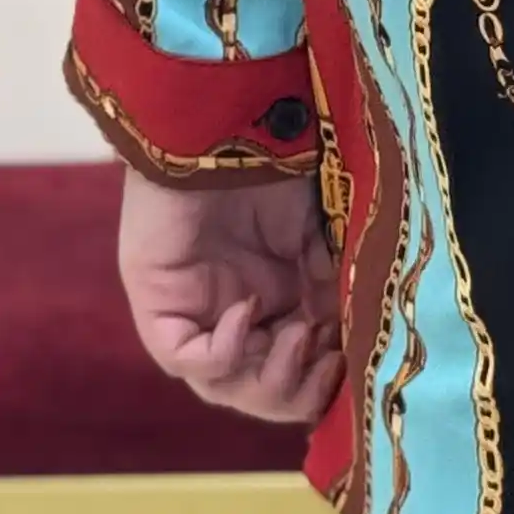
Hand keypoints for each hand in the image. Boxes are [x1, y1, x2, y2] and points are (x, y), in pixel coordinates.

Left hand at [116, 168, 343, 424]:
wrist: (225, 122)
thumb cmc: (276, 163)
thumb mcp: (319, 231)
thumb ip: (330, 286)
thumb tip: (351, 342)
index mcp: (273, 301)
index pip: (294, 371)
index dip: (324, 380)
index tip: (355, 357)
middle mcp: (233, 315)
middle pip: (259, 391)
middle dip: (300, 390)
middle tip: (329, 359)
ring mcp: (195, 314)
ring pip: (223, 386)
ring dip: (270, 378)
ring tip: (300, 336)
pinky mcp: (159, 306)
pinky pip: (183, 357)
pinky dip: (222, 351)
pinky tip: (248, 310)